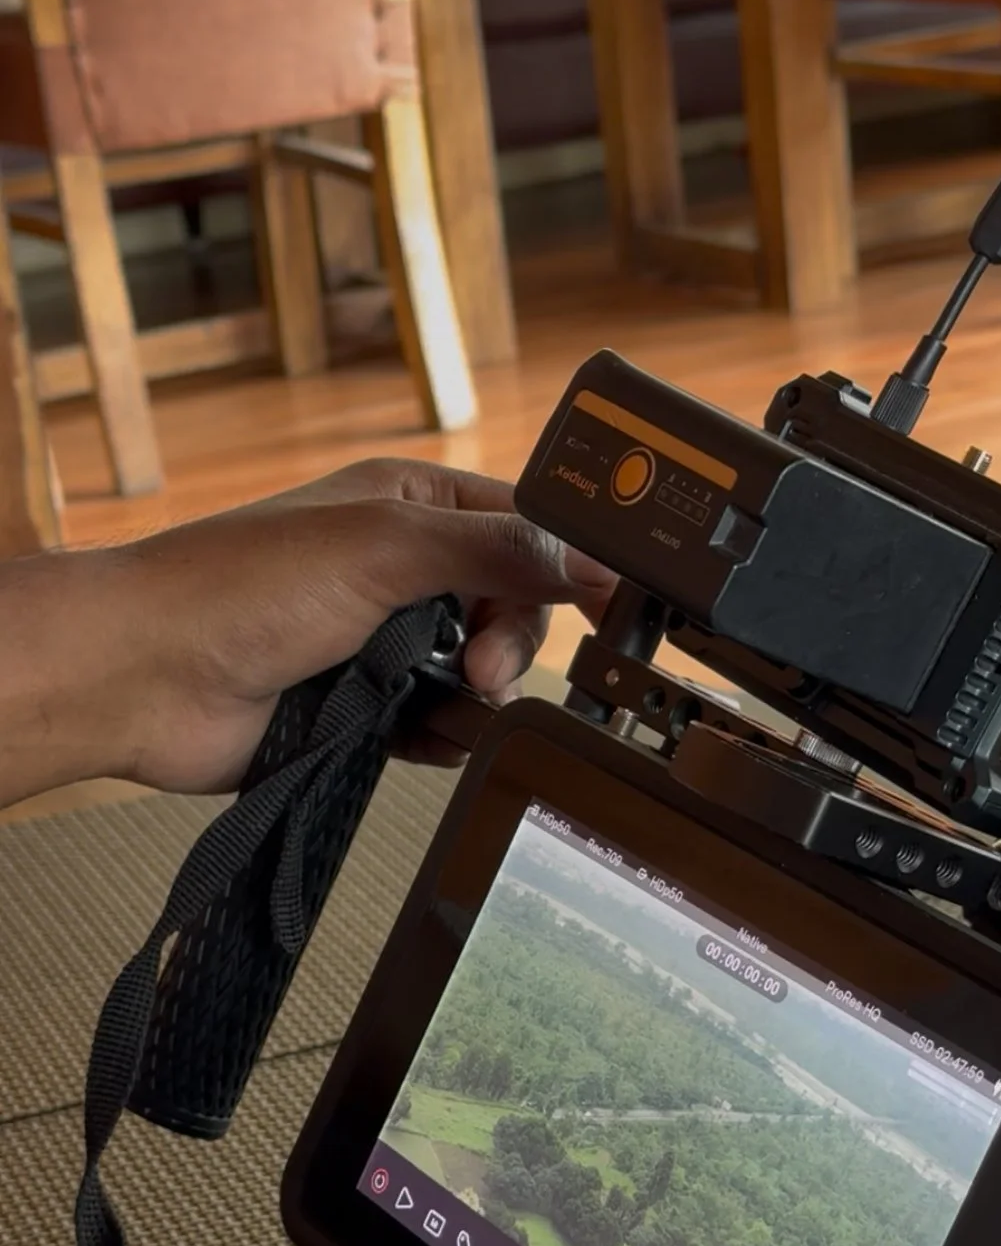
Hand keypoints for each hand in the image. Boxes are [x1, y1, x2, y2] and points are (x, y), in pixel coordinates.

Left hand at [0, 461, 613, 805]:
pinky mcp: (367, 711)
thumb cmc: (237, 587)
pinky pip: (443, 732)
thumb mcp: (387, 545)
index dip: (568, 565)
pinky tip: (428, 742)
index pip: (526, 526)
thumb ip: (498, 550)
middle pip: (516, 610)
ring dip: (480, 700)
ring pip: (483, 678)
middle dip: (511, 642)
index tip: (607, 605)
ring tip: (450, 705)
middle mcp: (403, 570)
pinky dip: (446, 741)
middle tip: (478, 666)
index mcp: (412, 504)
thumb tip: (594, 558)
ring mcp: (385, 643)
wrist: (148, 678)